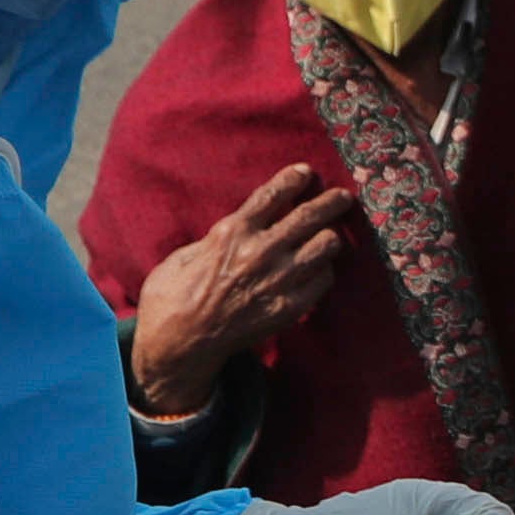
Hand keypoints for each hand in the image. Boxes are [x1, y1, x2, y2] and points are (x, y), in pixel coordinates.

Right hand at [128, 163, 352, 415]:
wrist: (179, 343)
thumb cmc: (172, 297)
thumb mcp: (185, 254)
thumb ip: (217, 237)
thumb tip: (239, 227)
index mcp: (232, 233)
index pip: (272, 195)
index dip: (293, 180)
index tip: (305, 171)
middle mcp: (260, 252)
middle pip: (308, 216)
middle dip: (330, 202)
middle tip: (342, 196)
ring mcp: (278, 281)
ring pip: (325, 246)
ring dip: (331, 236)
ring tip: (332, 234)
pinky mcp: (289, 308)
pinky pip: (323, 281)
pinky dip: (324, 271)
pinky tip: (320, 269)